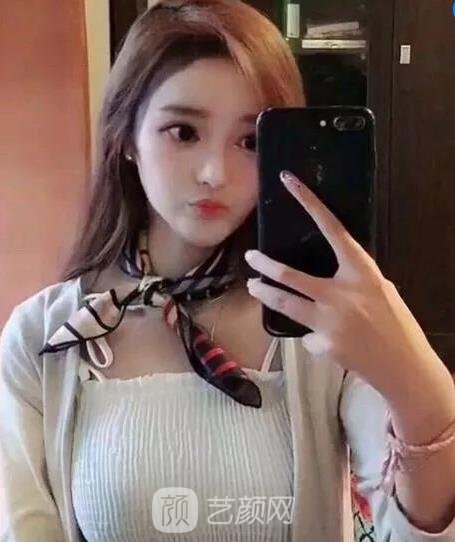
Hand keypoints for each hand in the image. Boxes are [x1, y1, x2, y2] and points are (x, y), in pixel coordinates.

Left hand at [245, 170, 443, 400]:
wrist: (403, 366)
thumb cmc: (394, 323)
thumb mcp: (378, 290)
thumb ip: (350, 280)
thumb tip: (325, 277)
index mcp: (361, 271)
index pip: (331, 228)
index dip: (309, 203)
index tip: (289, 182)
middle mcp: (341, 293)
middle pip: (291, 275)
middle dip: (265, 265)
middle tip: (250, 257)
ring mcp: (329, 320)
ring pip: (285, 303)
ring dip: (265, 294)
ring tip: (254, 286)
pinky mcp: (322, 343)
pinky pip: (306, 334)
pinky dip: (312, 334)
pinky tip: (328, 341)